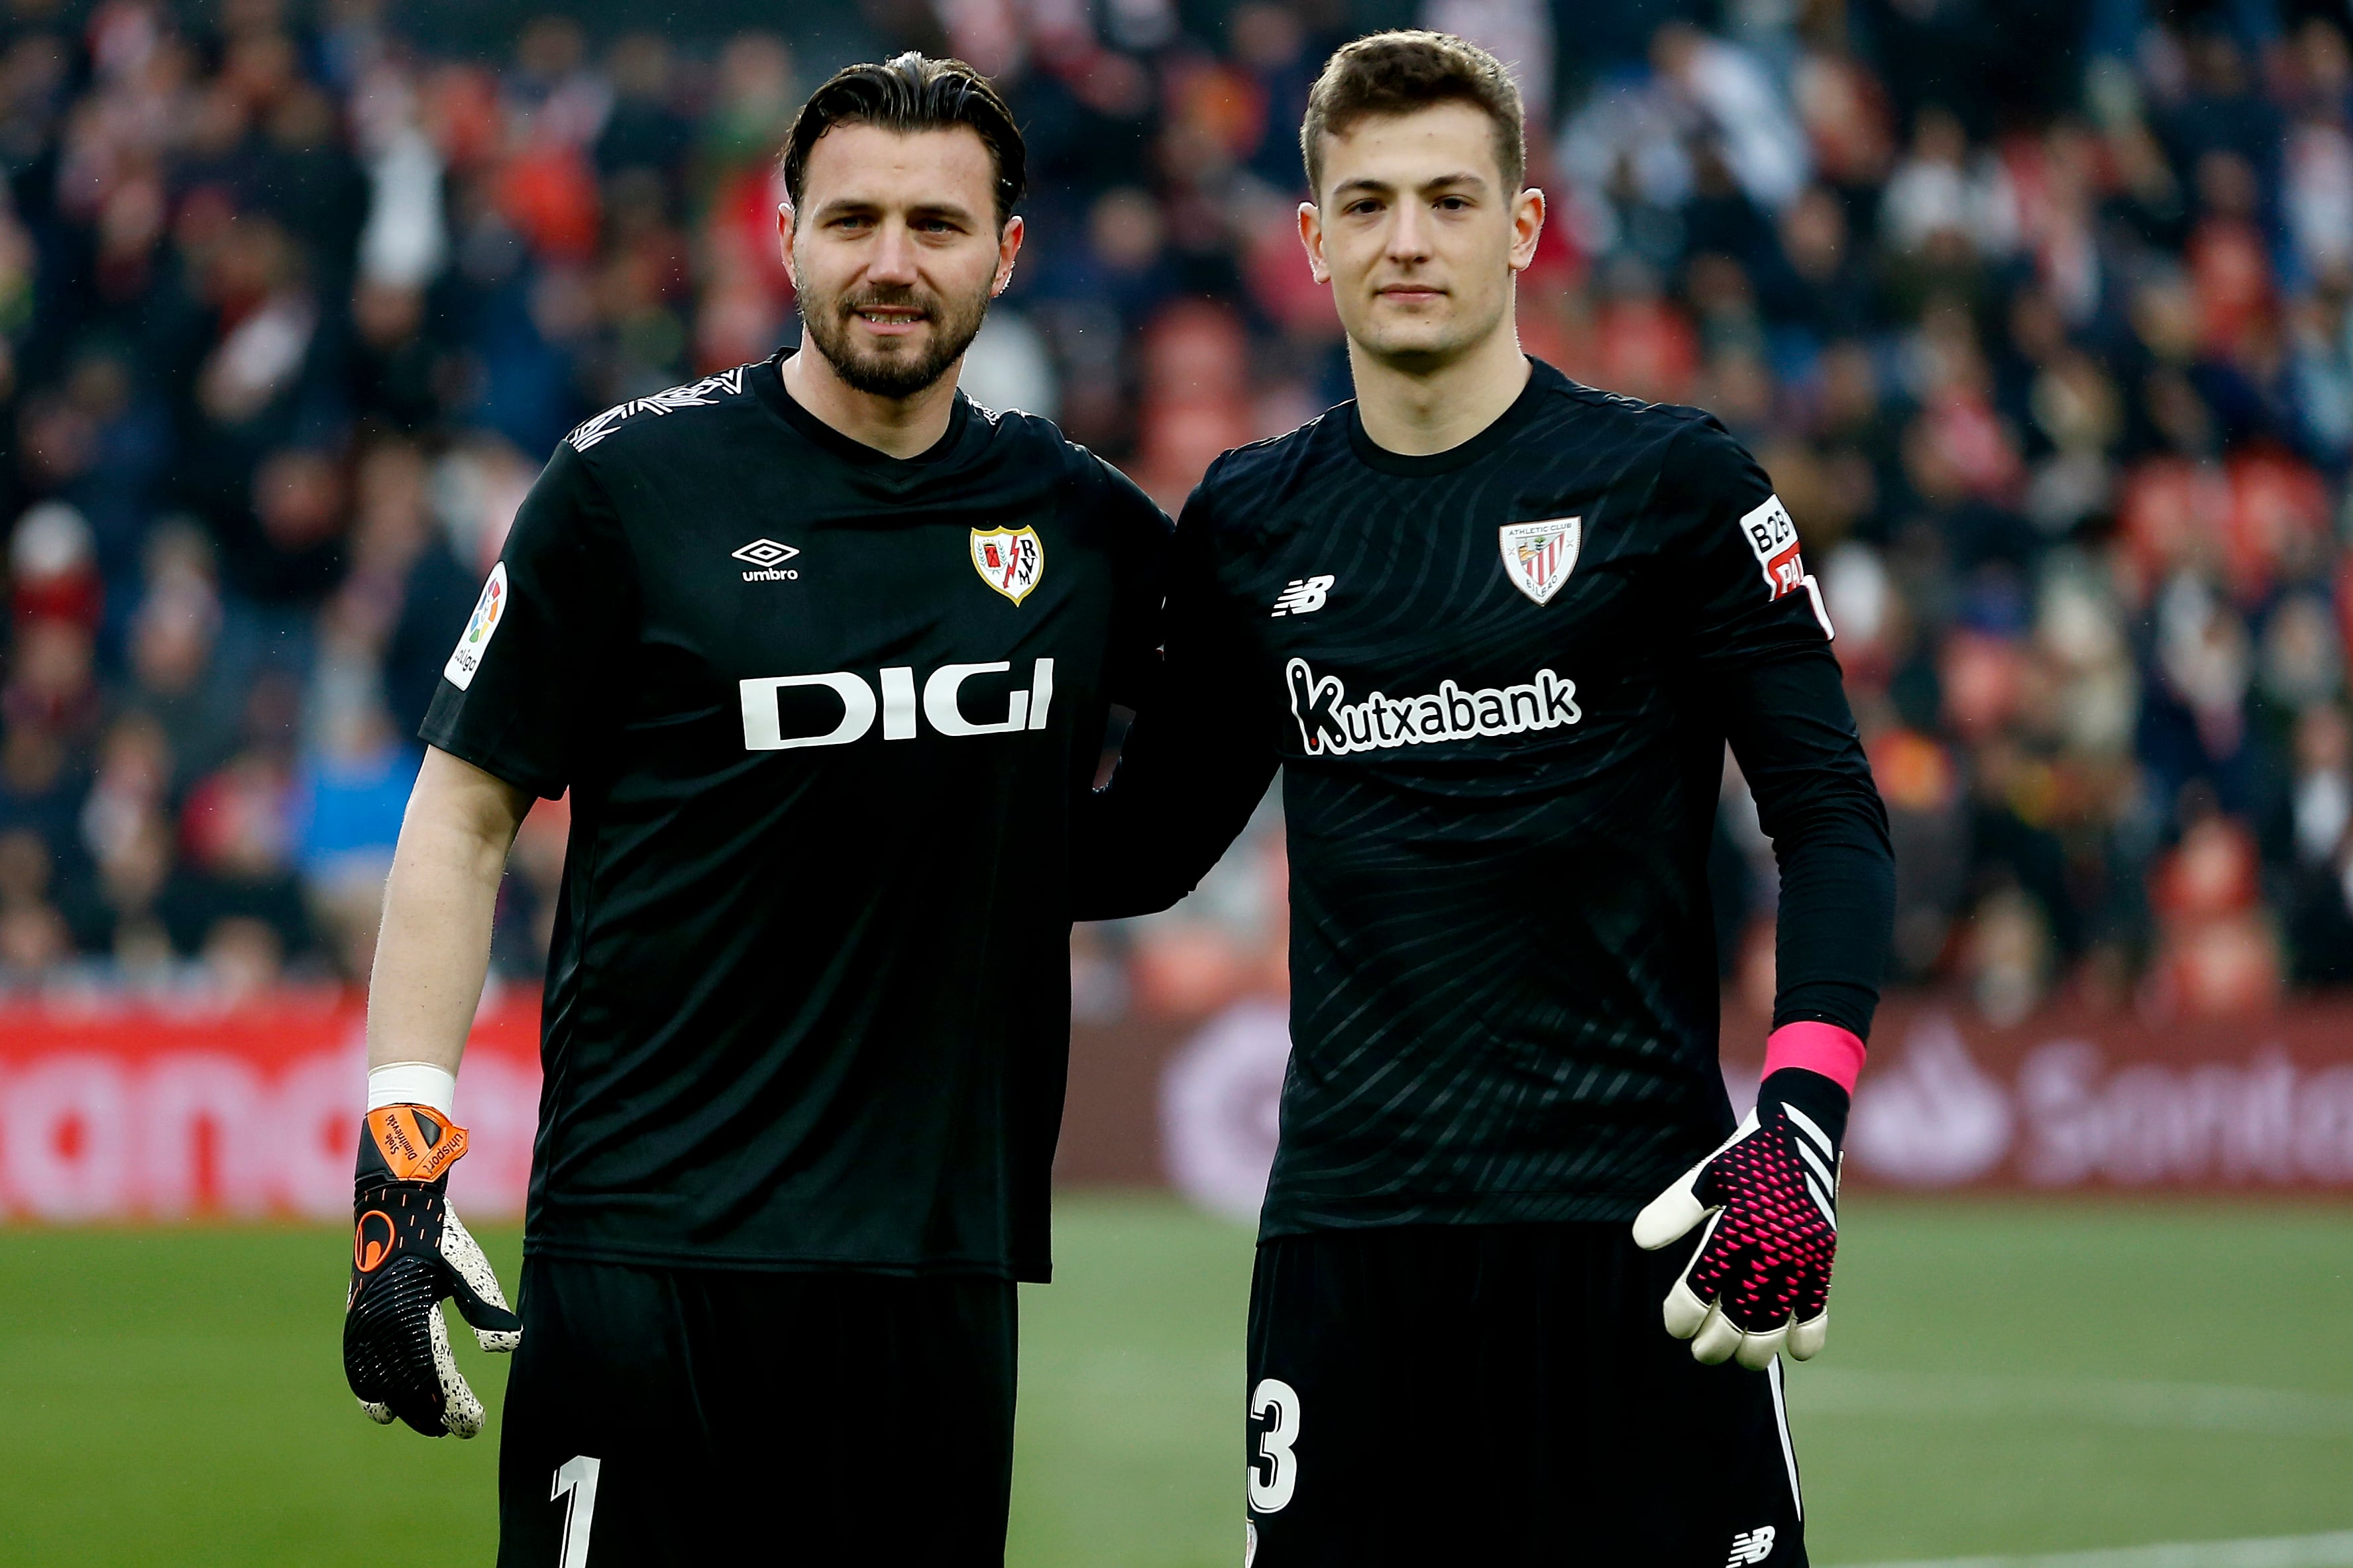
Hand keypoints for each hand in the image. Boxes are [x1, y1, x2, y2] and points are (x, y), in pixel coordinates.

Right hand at [343, 1105, 520, 1435]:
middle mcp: (379, 1327)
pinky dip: (369, 1391)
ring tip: (428, 1421)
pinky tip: (384, 1408)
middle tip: (459, 1429)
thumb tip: (508, 1346)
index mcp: (409, 1317)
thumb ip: (485, 1307)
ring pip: (378, 1384)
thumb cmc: (439, 1236)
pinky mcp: (355, 1320)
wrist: (395, 1205)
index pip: (432, 1376)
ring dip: (403, 1406)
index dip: (451, 1405)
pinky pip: (356, 1368)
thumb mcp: (467, 1267)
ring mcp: (362, 1325)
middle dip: (430, 1412)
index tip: (472, 1424)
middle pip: (404, 1388)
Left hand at [1632, 1068, 1845, 1369]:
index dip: (1683, 1314)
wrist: (1804, 1127)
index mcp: (1735, 1226)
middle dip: (1716, 1341)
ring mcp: (1801, 1254)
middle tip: (1701, 1352)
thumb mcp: (1706, 1175)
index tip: (1675, 1325)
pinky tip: (1795, 1350)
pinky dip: (1809, 1331)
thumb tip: (1641, 1241)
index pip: (1701, 1288)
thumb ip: (1675, 1209)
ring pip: (1777, 1320)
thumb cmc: (1745, 1155)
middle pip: (1738, 1315)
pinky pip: (1818, 1305)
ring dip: (1757, 1348)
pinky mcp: (1824, 1256)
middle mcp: (1771, 1245)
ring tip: (1741, 1358)